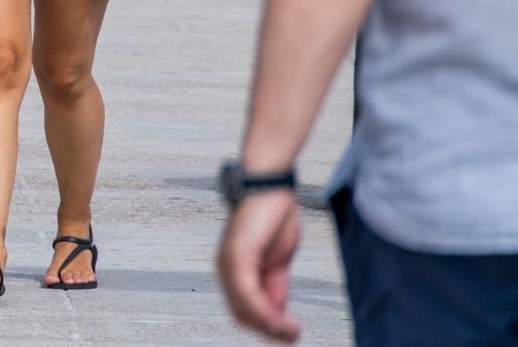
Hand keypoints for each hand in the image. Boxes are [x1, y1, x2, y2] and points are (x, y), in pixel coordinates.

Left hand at [217, 190, 302, 342]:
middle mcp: (225, 268)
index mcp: (233, 269)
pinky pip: (247, 293)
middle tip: (292, 337)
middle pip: (242, 314)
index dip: (264, 326)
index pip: (243, 309)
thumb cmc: (273, 217)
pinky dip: (266, 312)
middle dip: (268, 331)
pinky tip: (284, 320)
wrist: (271, 186)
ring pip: (244, 309)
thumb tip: (279, 313)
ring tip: (292, 333)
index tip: (287, 335)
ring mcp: (229, 262)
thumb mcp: (277, 260)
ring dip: (270, 327)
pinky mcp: (237, 255)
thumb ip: (274, 286)